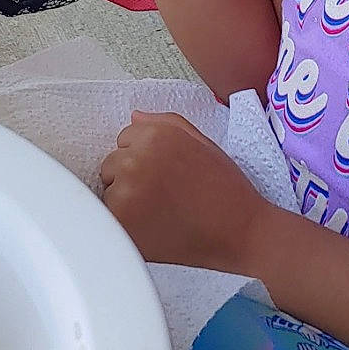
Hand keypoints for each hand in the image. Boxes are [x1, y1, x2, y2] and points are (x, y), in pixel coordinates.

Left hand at [98, 113, 267, 271]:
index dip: (145, 158)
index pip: (125, 138)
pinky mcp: (122, 221)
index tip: (164, 174)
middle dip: (131, 177)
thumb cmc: (225, 189)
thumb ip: (164, 123)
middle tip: (164, 196)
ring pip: (108, 190)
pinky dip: (124, 223)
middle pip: (112, 163)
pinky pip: (108, 216)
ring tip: (160, 213)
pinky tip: (152, 227)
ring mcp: (127, 189)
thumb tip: (134, 118)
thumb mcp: (201, 142)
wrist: (240, 231)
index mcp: (156, 134)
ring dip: (125, 201)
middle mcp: (138, 157)